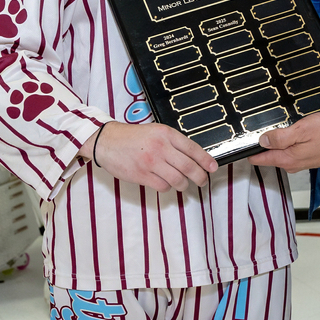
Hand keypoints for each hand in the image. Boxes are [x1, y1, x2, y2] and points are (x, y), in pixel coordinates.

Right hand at [81, 122, 218, 192]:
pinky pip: (163, 186)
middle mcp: (160, 147)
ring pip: (177, 179)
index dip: (205, 160)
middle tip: (202, 181)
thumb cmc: (133, 137)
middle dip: (200, 177)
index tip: (213, 168)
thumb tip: (194, 158)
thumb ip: (173, 142)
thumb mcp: (156, 132)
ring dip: (184, 185)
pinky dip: (167, 187)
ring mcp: (150, 162)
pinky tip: (165, 183)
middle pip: (188, 167)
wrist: (107, 141)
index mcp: (166, 134)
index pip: (192, 148)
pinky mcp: (141, 175)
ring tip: (183, 184)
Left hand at [248, 112, 319, 171]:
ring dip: (276, 142)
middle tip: (255, 129)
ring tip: (273, 128)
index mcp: (288, 159)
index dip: (248, 151)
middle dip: (262, 144)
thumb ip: (280, 137)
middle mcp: (293, 164)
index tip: (238, 146)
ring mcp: (302, 162)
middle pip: (269, 155)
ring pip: (281, 152)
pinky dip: (289, 143)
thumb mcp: (302, 129)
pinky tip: (292, 132)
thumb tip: (262, 141)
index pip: (260, 159)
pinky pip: (293, 151)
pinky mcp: (310, 157)